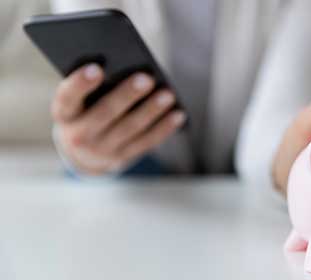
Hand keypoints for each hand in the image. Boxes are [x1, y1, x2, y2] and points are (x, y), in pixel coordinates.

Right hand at [52, 63, 185, 174]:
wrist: (83, 155)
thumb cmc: (85, 111)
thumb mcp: (80, 101)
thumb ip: (94, 86)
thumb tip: (129, 66)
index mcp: (64, 114)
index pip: (67, 98)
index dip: (80, 84)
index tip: (96, 68)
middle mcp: (78, 136)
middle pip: (105, 113)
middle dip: (127, 95)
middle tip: (146, 78)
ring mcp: (101, 150)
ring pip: (130, 128)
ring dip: (151, 111)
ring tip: (167, 94)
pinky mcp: (122, 158)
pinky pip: (146, 142)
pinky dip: (164, 128)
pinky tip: (178, 114)